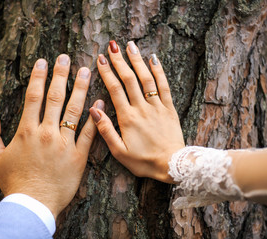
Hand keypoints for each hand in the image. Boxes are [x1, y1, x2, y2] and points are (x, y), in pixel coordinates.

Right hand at [0, 56, 102, 218]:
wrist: (33, 204)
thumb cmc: (14, 181)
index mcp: (27, 131)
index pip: (34, 96)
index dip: (39, 77)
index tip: (44, 62)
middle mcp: (47, 132)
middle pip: (55, 97)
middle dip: (61, 75)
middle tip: (67, 58)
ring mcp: (65, 143)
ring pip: (74, 110)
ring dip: (80, 88)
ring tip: (86, 71)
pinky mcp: (79, 155)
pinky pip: (89, 132)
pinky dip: (95, 117)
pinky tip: (101, 102)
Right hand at [89, 41, 184, 182]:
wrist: (172, 164)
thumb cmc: (144, 160)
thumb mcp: (119, 151)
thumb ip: (106, 130)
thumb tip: (94, 109)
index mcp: (127, 118)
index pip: (114, 89)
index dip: (107, 72)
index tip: (101, 59)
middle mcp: (142, 108)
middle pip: (129, 79)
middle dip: (120, 61)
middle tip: (112, 46)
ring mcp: (157, 106)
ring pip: (146, 79)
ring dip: (137, 61)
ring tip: (130, 46)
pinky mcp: (169, 108)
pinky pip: (163, 86)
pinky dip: (159, 71)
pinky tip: (153, 59)